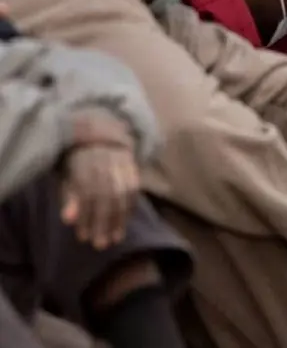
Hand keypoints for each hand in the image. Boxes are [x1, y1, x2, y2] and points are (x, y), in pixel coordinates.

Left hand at [61, 109, 140, 249]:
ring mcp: (122, 160)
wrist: (98, 127)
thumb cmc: (75, 155)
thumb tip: (67, 220)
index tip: (82, 237)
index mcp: (84, 159)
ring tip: (115, 238)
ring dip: (119, 219)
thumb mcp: (65, 172)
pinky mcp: (133, 164)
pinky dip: (130, 207)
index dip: (86, 216)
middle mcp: (106, 159)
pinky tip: (125, 222)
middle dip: (103, 222)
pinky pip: (134, 188)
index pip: (88, 192)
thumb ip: (68, 195)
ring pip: (123, 193)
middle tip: (100, 245)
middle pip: (108, 195)